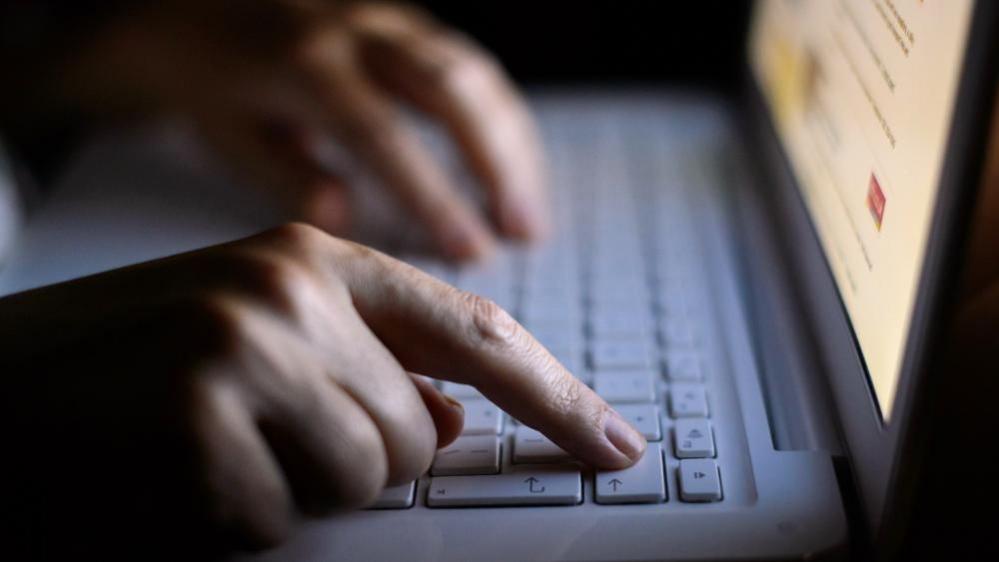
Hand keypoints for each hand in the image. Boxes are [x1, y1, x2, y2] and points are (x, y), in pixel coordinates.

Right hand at [2, 223, 642, 556]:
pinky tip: (170, 479)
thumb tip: (448, 420)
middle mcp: (287, 287)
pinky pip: (283, 519)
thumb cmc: (122, 369)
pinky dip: (234, 521)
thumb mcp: (252, 337)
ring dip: (295, 490)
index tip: (613, 441)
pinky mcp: (199, 421)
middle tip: (250, 434)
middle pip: (416, 432)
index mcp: (309, 257)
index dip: (555, 393)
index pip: (472, 330)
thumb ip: (362, 367)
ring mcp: (245, 348)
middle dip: (354, 458)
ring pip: (365, 478)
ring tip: (207, 450)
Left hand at [27, 0, 546, 259]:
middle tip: (524, 232)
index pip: (383, 136)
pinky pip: (471, 66)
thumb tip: (343, 216)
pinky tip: (513, 169)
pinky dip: (501, 121)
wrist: (203, 8)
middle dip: (498, 165)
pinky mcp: (410, 23)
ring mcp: (390, 19)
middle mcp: (357, 31)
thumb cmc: (215, 85)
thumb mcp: (228, 136)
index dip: (433, 196)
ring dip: (512, 146)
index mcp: (304, 65)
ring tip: (529, 215)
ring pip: (473, 72)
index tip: (471, 252)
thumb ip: (286, 176)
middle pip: (451, 89)